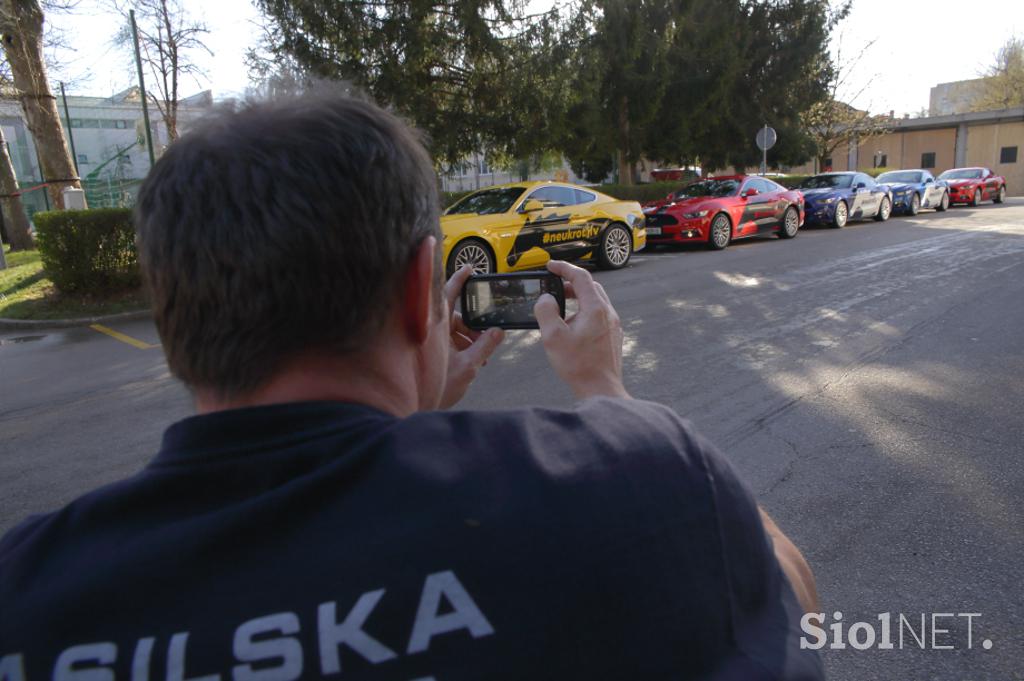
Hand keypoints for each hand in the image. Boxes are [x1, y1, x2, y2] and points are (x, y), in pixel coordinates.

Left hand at [439, 265, 504, 407]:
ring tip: (480, 359)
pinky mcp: (426, 351)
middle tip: (487, 340)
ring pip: (452, 331)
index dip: (459, 279)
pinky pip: (445, 342)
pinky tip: (469, 362)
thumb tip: (499, 332)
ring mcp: (427, 340)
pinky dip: (458, 347)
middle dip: (474, 328)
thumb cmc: (434, 386)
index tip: (470, 269)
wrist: (413, 406)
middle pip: (456, 317)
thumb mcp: (468, 366)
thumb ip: (485, 347)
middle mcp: (430, 328)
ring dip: (468, 341)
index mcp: (437, 325)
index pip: (448, 294)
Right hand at [533, 260, 628, 399]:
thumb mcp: (552, 337)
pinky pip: (599, 314)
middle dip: (571, 282)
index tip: (551, 266)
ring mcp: (613, 324)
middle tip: (554, 286)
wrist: (601, 388)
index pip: (581, 277)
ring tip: (561, 306)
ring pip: (596, 300)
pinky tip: (573, 325)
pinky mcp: (613, 335)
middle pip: (591, 286)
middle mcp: (608, 313)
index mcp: (595, 309)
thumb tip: (546, 299)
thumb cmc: (578, 365)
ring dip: (579, 297)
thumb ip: (546, 311)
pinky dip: (585, 310)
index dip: (564, 268)